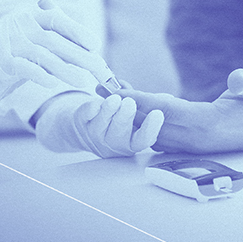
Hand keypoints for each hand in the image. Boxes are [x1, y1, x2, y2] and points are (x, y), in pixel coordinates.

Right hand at [0, 0, 105, 113]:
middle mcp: (15, 24)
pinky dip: (41, 75)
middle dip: (80, 55)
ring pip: (43, 55)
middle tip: (99, 68)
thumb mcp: (30, 48)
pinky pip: (25, 67)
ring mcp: (5, 41)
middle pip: (54, 39)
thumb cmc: (6, 64)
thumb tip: (88, 48)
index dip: (77, 30)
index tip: (95, 45)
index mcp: (26, 16)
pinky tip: (53, 84)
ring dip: (66, 70)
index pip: (56, 18)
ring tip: (83, 82)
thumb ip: (53, 42)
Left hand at [35, 92, 164, 157]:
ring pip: (102, 126)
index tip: (157, 113)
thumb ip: (144, 104)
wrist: (90, 122)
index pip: (144, 139)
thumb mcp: (136, 112)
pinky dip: (91, 108)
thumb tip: (161, 98)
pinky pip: (86, 116)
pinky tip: (97, 102)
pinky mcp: (81, 124)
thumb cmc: (120, 117)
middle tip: (129, 104)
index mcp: (133, 141)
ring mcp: (96, 136)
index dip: (151, 128)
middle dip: (125, 118)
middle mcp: (115, 143)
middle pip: (121, 134)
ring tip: (114, 99)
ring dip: (109, 111)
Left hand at [117, 69, 242, 153]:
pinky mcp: (194, 141)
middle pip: (150, 123)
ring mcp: (194, 143)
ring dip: (132, 112)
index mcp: (208, 125)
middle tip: (101, 88)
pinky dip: (145, 118)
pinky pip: (162, 132)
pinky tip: (137, 102)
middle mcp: (196, 138)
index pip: (164, 112)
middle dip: (125, 106)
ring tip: (112, 92)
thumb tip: (237, 81)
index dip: (140, 100)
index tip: (117, 90)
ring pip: (153, 129)